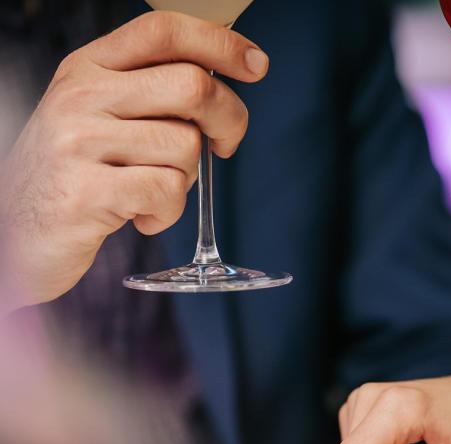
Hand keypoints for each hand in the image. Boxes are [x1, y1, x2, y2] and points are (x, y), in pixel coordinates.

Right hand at [0, 11, 268, 308]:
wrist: (15, 234)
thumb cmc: (73, 177)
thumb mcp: (97, 119)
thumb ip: (146, 97)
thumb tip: (219, 90)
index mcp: (88, 69)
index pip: (163, 30)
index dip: (220, 43)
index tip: (256, 65)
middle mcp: (82, 96)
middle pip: (192, 86)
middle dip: (230, 120)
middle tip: (225, 146)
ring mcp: (80, 142)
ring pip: (186, 146)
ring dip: (187, 180)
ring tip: (153, 192)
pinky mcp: (87, 191)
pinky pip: (167, 192)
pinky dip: (168, 214)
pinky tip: (141, 217)